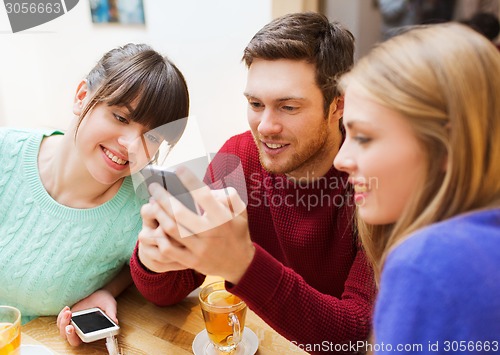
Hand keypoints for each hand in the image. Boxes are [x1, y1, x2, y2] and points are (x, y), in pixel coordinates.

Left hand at [56, 289, 117, 346]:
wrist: (99, 294)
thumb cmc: (105, 302)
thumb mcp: (110, 306)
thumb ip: (112, 314)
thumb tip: (115, 321)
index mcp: (93, 331)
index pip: (84, 339)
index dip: (77, 337)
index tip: (74, 328)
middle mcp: (83, 331)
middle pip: (71, 339)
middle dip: (68, 334)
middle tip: (69, 326)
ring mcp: (75, 325)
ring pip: (63, 332)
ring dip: (63, 323)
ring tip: (68, 312)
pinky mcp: (69, 319)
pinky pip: (60, 322)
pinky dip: (61, 317)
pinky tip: (67, 308)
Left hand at [145, 167, 254, 283]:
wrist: (240, 264)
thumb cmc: (237, 232)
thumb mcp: (240, 211)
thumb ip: (228, 195)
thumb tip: (209, 188)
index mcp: (222, 218)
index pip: (203, 196)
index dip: (190, 181)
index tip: (178, 169)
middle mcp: (210, 233)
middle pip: (180, 213)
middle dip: (163, 197)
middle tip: (154, 186)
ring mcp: (200, 249)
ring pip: (172, 230)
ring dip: (159, 214)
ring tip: (153, 202)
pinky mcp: (191, 261)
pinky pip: (169, 250)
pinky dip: (160, 237)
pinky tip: (156, 226)